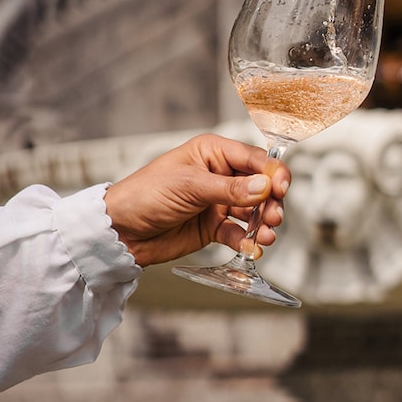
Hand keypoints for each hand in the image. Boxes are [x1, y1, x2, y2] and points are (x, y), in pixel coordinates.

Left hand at [103, 134, 289, 267]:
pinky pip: (238, 233)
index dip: (271, 172)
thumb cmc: (147, 194)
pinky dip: (247, 241)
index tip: (282, 188)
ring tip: (266, 234)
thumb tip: (265, 187)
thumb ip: (230, 189)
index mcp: (213, 153)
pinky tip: (252, 248)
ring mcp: (217, 202)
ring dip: (262, 222)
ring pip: (252, 210)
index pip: (253, 158)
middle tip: (273, 216)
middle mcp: (220, 175)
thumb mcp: (190, 186)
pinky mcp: (212, 227)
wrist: (119, 231)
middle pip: (259, 186)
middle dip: (270, 201)